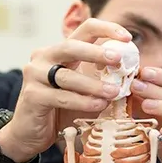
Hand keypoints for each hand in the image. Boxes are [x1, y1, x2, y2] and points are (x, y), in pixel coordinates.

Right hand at [0, 18, 131, 162]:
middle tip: (119, 60)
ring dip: (94, 85)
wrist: (29, 133)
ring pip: (68, 76)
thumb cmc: (60, 109)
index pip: (84, 30)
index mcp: (59, 51)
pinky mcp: (32, 95)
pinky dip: (82, 101)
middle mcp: (44, 57)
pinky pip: (62, 97)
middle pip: (71, 46)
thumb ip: (100, 78)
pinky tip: (98, 105)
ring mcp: (34, 74)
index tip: (128, 38)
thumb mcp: (83, 89)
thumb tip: (131, 73)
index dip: (107, 29)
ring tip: (115, 92)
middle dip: (97, 52)